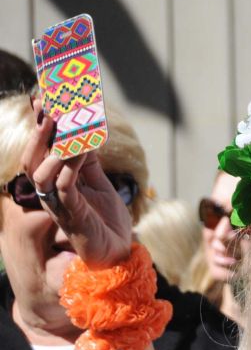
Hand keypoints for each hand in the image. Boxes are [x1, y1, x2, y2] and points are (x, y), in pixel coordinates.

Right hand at [21, 98, 132, 268]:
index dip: (41, 125)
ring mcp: (58, 204)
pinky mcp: (71, 216)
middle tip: (51, 104)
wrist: (117, 253)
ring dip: (54, 146)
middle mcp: (50, 192)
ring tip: (67, 124)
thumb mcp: (99, 183)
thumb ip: (89, 161)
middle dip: (41, 130)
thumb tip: (87, 130)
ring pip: (43, 171)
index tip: (43, 96)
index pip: (41, 149)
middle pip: (33, 157)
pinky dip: (71, 166)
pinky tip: (83, 149)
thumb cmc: (105, 220)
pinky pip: (65, 186)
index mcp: (55, 182)